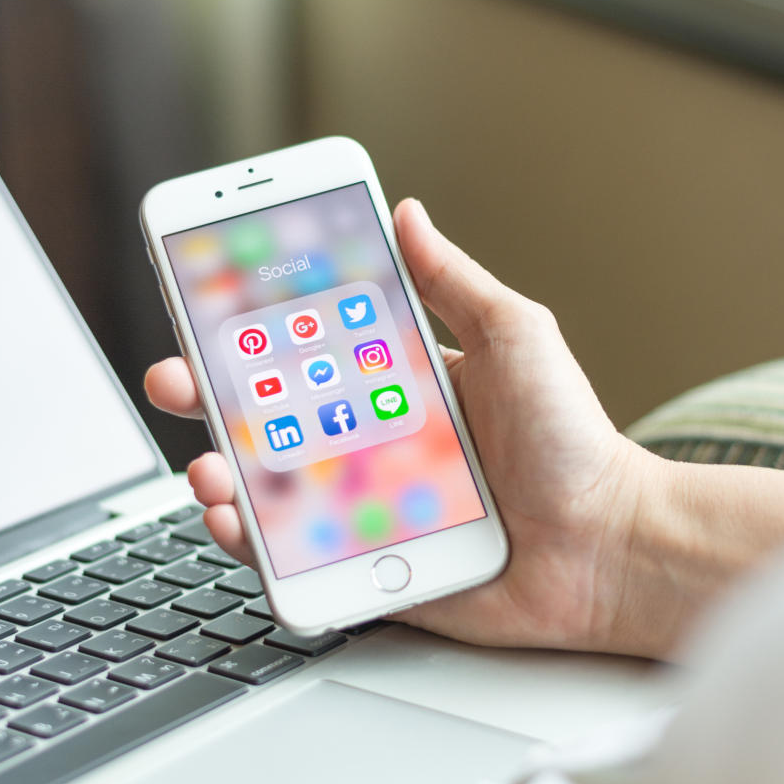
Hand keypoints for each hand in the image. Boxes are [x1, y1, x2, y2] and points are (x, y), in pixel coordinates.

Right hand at [146, 199, 653, 653]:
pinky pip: (298, 561)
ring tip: (207, 462)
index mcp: (403, 390)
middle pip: (275, 420)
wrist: (607, 544)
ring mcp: (369, 512)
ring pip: (271, 491)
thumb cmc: (572, 441)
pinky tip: (235, 521)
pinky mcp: (372, 570)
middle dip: (211, 397)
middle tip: (176, 379)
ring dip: (221, 472)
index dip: (256, 334)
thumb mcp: (515, 338)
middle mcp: (377, 448)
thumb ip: (454, 282)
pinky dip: (254, 545)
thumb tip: (407, 213)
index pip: (313, 355)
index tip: (207, 306)